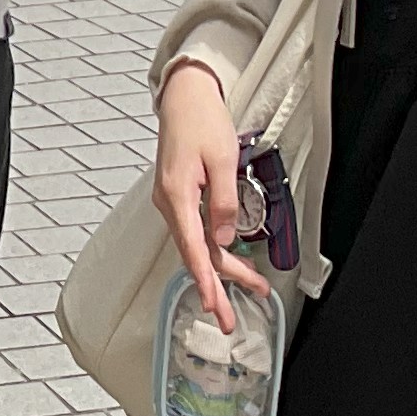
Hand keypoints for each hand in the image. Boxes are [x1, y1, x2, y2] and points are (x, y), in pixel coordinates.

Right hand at [153, 58, 275, 336]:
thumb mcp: (221, 159)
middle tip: (230, 319)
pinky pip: (195, 231)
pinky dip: (213, 251)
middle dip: (216, 288)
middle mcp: (170, 203)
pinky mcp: (180, 196)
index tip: (216, 305)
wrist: (184, 96)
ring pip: (197, 245)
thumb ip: (223, 201)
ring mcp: (173, 201)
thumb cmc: (202, 120)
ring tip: (246, 290)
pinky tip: (227, 263)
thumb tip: (225, 238)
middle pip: (195, 255)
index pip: (193, 248)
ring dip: (220, 271)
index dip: (207, 280)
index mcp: (177, 195)